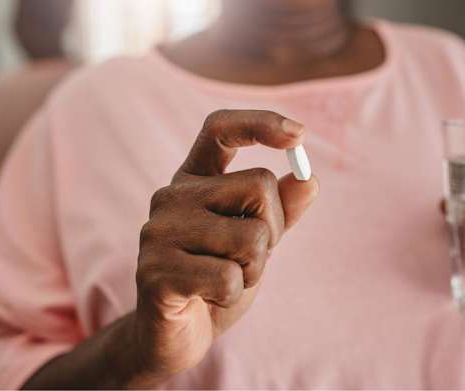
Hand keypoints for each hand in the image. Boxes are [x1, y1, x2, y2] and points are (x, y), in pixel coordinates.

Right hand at [132, 110, 317, 381]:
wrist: (174, 336)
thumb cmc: (216, 281)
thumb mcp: (256, 242)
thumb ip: (281, 211)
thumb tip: (309, 180)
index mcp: (193, 181)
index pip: (219, 129)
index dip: (260, 123)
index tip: (298, 136)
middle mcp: (170, 197)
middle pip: (259, 186)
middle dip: (273, 230)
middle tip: (246, 258)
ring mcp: (158, 233)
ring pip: (252, 236)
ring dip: (253, 269)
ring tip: (224, 280)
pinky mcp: (155, 272)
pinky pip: (229, 276)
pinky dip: (233, 294)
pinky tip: (208, 298)